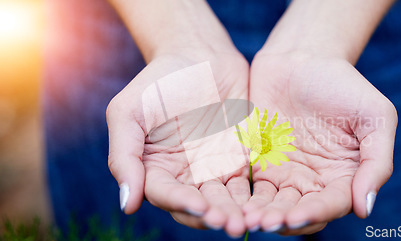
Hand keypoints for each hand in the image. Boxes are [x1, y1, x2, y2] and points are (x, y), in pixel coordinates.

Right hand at [106, 49, 250, 237]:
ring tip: (250, 221)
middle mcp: (182, 175)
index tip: (201, 208)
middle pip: (197, 206)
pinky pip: (246, 184)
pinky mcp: (238, 161)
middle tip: (231, 224)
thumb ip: (124, 156)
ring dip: (236, 213)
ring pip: (224, 201)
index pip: (165, 195)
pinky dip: (254, 197)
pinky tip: (264, 203)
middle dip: (214, 217)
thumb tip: (127, 206)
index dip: (182, 204)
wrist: (201, 56)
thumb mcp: (129, 111)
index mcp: (153, 168)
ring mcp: (212, 170)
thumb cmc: (159, 80)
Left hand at [243, 52, 396, 234]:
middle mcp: (314, 180)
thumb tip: (364, 208)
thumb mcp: (375, 116)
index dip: (314, 213)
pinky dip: (243, 198)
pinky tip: (234, 202)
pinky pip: (250, 186)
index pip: (332, 204)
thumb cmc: (343, 83)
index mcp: (344, 175)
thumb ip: (377, 162)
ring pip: (273, 205)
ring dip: (261, 215)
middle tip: (264, 223)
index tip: (295, 216)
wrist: (302, 57)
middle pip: (299, 212)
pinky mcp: (259, 162)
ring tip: (247, 218)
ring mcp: (285, 173)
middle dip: (282, 220)